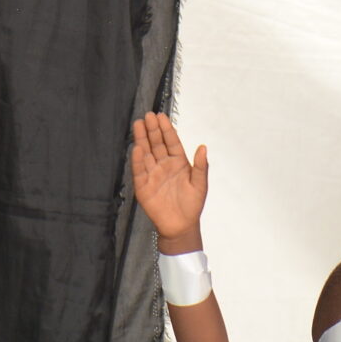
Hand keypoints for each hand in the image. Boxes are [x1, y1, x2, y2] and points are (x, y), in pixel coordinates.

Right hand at [130, 113, 208, 243]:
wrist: (181, 226)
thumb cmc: (192, 205)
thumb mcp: (200, 185)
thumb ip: (201, 166)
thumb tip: (203, 147)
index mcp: (178, 162)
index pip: (171, 142)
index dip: (166, 129)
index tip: (161, 116)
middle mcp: (164, 165)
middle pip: (156, 144)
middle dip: (152, 130)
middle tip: (148, 115)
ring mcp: (152, 174)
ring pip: (146, 153)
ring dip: (142, 139)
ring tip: (138, 125)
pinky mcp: (143, 186)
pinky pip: (139, 171)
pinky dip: (138, 160)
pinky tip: (137, 148)